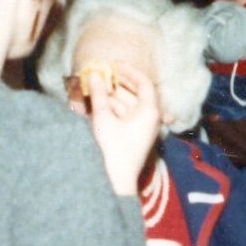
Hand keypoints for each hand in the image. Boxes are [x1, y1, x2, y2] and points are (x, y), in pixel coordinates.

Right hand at [86, 62, 159, 196]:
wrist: (116, 180)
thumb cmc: (112, 148)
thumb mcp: (103, 118)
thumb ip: (99, 94)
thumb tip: (94, 75)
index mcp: (150, 111)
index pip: (144, 83)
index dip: (129, 71)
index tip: (115, 65)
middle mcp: (151, 118)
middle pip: (137, 94)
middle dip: (120, 84)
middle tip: (105, 75)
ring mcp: (144, 128)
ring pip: (130, 106)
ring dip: (115, 97)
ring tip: (98, 88)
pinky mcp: (136, 137)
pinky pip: (127, 117)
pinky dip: (115, 109)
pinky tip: (101, 105)